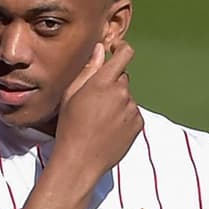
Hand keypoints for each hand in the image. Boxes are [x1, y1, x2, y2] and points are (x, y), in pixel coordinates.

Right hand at [55, 40, 141, 177]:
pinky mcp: (138, 124)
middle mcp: (121, 93)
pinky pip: (132, 113)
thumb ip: (89, 69)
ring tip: (99, 120)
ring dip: (117, 103)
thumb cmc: (70, 127)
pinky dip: (124, 117)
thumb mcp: (71, 95)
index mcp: (103, 82)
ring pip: (127, 97)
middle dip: (112, 84)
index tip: (115, 49)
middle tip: (94, 101)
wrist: (80, 160)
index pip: (125, 54)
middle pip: (123, 78)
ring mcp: (132, 110)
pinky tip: (108, 129)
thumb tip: (101, 50)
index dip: (121, 47)